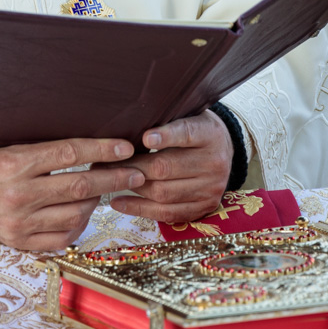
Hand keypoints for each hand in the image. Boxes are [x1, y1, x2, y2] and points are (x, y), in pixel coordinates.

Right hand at [0, 138, 144, 251]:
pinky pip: (63, 236)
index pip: (70, 153)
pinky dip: (79, 224)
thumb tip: (90, 142)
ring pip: (76, 213)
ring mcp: (19, 223)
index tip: (125, 147)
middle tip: (137, 172)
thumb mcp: (7, 144)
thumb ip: (44, 146)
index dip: (101, 148)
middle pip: (80, 186)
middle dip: (114, 177)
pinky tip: (82, 211)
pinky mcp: (19, 242)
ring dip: (96, 201)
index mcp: (14, 163)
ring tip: (103, 189)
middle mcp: (18, 195)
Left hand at [101, 111, 233, 224]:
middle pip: (167, 167)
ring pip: (163, 192)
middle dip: (132, 165)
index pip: (187, 134)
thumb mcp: (186, 115)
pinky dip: (139, 208)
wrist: (222, 150)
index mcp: (209, 134)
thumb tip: (127, 122)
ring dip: (132, 186)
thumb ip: (165, 118)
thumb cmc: (193, 129)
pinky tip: (118, 201)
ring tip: (108, 179)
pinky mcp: (203, 208)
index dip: (166, 135)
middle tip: (105, 162)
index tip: (144, 136)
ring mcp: (210, 188)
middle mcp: (214, 162)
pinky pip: (167, 213)